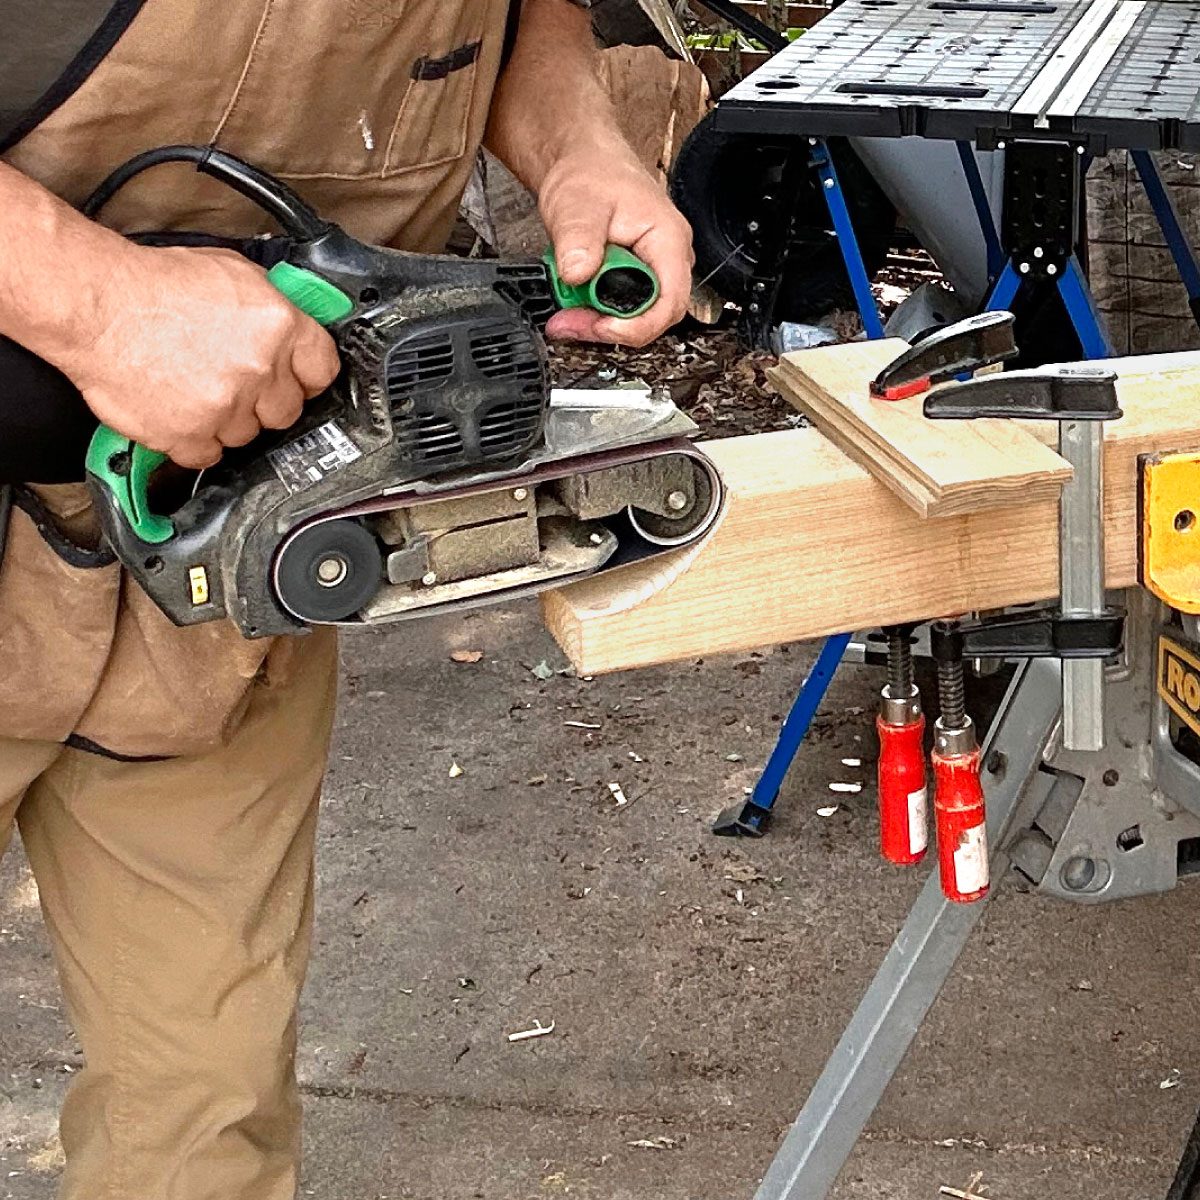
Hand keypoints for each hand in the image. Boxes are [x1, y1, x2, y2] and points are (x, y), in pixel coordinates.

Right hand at [58, 244, 339, 468]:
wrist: (96, 306)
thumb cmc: (154, 285)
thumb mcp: (233, 275)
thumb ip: (273, 306)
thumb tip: (295, 325)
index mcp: (278, 326)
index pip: (323, 370)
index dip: (307, 377)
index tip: (296, 380)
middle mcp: (260, 368)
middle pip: (286, 410)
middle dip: (264, 400)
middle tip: (234, 381)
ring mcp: (227, 406)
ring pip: (247, 434)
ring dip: (227, 419)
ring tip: (195, 388)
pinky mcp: (192, 435)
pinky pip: (209, 455)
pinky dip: (194, 441)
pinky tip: (179, 412)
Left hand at [539, 145, 693, 347]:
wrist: (582, 161)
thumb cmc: (591, 172)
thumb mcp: (578, 204)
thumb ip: (578, 240)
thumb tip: (576, 274)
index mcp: (668, 241)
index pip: (669, 304)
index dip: (636, 327)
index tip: (601, 328)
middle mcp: (668, 260)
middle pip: (653, 318)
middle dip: (610, 327)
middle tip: (570, 322)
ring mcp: (652, 270)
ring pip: (634, 317)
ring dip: (597, 322)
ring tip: (565, 311)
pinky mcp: (634, 277)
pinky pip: (620, 308)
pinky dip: (593, 312)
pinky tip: (573, 302)